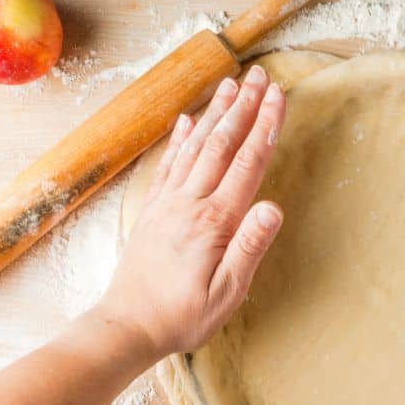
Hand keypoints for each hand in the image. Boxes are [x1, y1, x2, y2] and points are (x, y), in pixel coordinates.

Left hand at [96, 65, 285, 359]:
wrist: (126, 328)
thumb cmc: (182, 317)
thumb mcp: (227, 293)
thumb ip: (249, 247)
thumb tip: (273, 207)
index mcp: (214, 222)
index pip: (247, 164)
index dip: (265, 128)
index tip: (279, 96)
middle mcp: (189, 204)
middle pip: (222, 144)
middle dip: (244, 107)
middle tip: (261, 75)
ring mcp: (168, 204)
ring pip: (196, 146)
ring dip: (216, 113)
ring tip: (232, 83)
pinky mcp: (153, 210)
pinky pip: (170, 164)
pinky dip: (182, 138)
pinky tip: (189, 119)